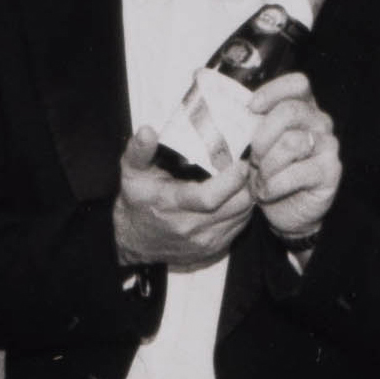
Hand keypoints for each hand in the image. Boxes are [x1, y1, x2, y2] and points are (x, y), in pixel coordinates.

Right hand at [114, 126, 255, 269]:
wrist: (136, 242)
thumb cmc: (138, 202)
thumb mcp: (132, 173)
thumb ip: (139, 151)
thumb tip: (147, 130)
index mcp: (171, 206)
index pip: (209, 197)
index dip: (231, 178)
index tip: (239, 160)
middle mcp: (191, 227)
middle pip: (236, 205)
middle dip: (246, 182)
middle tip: (246, 162)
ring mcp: (206, 241)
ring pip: (243, 214)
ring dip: (247, 193)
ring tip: (243, 175)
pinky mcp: (216, 248)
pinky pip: (242, 224)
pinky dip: (243, 207)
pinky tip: (236, 193)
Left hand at [245, 72, 338, 243]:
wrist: (287, 212)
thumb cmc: (269, 173)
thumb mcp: (256, 145)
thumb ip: (251, 125)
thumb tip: (225, 110)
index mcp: (303, 108)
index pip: (297, 84)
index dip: (273, 92)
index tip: (251, 108)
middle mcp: (320, 122)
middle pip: (290, 111)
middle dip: (262, 136)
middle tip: (253, 158)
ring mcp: (328, 145)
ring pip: (291, 142)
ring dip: (266, 166)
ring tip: (259, 180)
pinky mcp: (330, 170)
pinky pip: (296, 172)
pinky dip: (274, 185)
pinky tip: (267, 192)